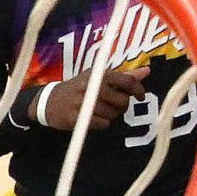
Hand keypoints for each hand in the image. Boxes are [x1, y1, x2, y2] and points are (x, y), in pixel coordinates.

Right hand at [35, 66, 150, 129]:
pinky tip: (93, 117)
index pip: (128, 81)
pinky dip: (102, 123)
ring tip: (100, 110)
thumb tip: (147, 71)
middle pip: (123, 101)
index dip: (139, 90)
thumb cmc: (79, 87)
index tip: (140, 97)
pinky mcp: (77, 117)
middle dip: (122, 106)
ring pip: (113, 114)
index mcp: (99, 74)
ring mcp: (84, 102)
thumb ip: (124, 76)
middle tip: (113, 105)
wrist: (49, 101)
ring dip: (111, 115)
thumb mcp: (99, 77)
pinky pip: (103, 124)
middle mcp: (92, 86)